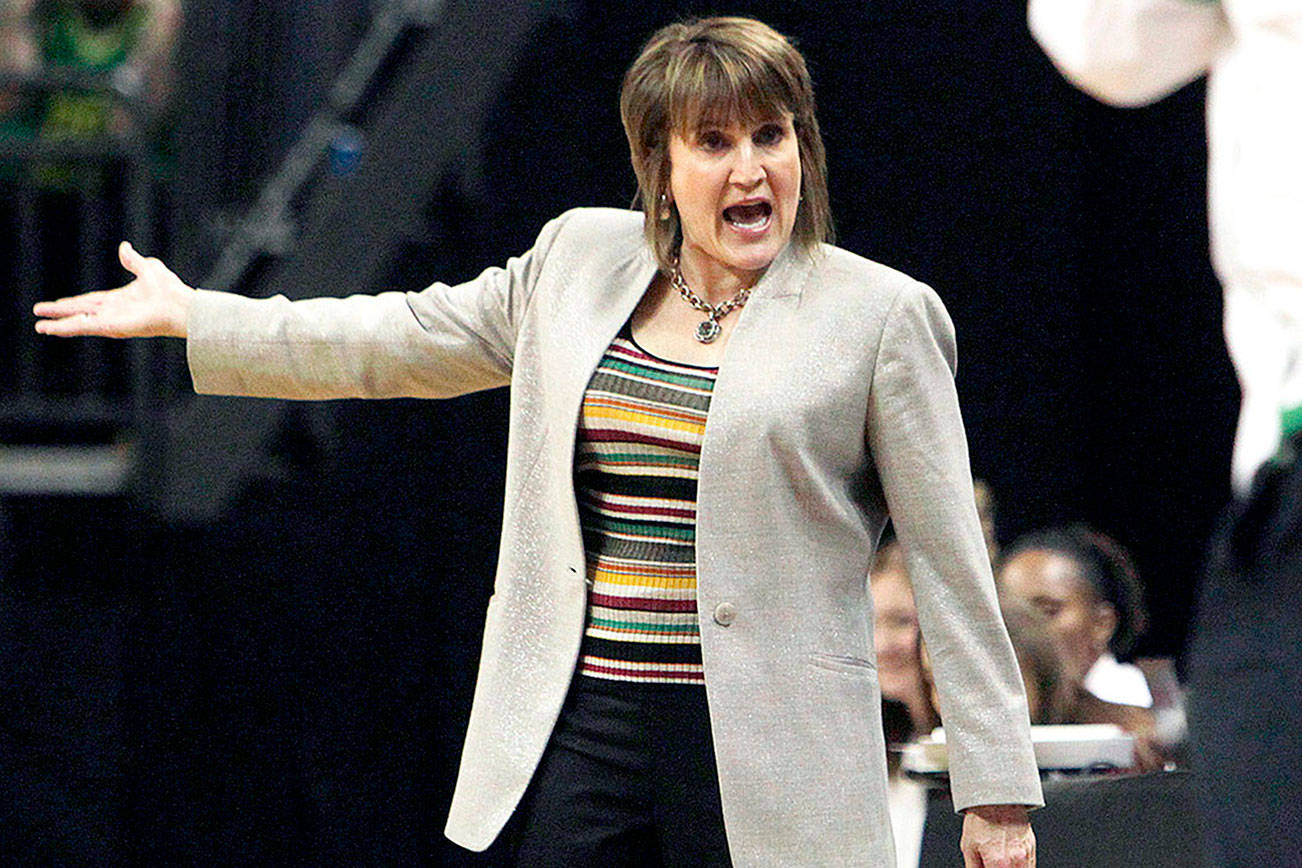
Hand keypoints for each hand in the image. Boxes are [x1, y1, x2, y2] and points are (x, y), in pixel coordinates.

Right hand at [34, 241, 193, 337]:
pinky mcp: (113, 327)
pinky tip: (52, 328)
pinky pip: (86, 327)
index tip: (54, 304)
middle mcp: (113, 312)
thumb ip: (133, 260)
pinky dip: (69, 327)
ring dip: (59, 325)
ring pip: (79, 323)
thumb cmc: (171, 290)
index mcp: (119, 299)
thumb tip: (124, 247)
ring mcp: (112, 320)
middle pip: (79, 312)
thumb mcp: (148, 268)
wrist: (180, 304)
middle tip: (39, 317)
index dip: (71, 303)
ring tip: (40, 327)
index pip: (89, 302)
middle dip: (59, 314)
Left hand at [960, 804, 1034, 867]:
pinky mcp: (1032, 847)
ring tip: (999, 861)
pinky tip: (1007, 860)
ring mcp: (1027, 854)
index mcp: (998, 862)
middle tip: (991, 863)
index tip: (986, 866)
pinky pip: (1029, 866)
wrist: (996, 796)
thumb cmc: (981, 818)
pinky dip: (1019, 866)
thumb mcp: (969, 846)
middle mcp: (1016, 860)